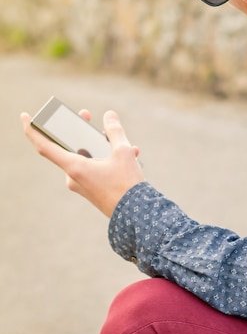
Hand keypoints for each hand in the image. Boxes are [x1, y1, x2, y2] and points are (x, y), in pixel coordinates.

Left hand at [20, 109, 144, 216]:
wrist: (136, 218)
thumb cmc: (126, 185)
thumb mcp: (123, 152)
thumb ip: (115, 131)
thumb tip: (109, 115)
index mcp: (74, 167)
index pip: (45, 146)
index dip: (32, 130)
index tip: (24, 117)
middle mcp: (73, 177)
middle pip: (70, 147)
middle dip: (79, 130)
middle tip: (85, 115)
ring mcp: (82, 185)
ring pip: (87, 157)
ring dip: (102, 147)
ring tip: (119, 140)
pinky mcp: (91, 190)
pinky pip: (95, 168)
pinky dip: (107, 159)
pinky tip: (128, 155)